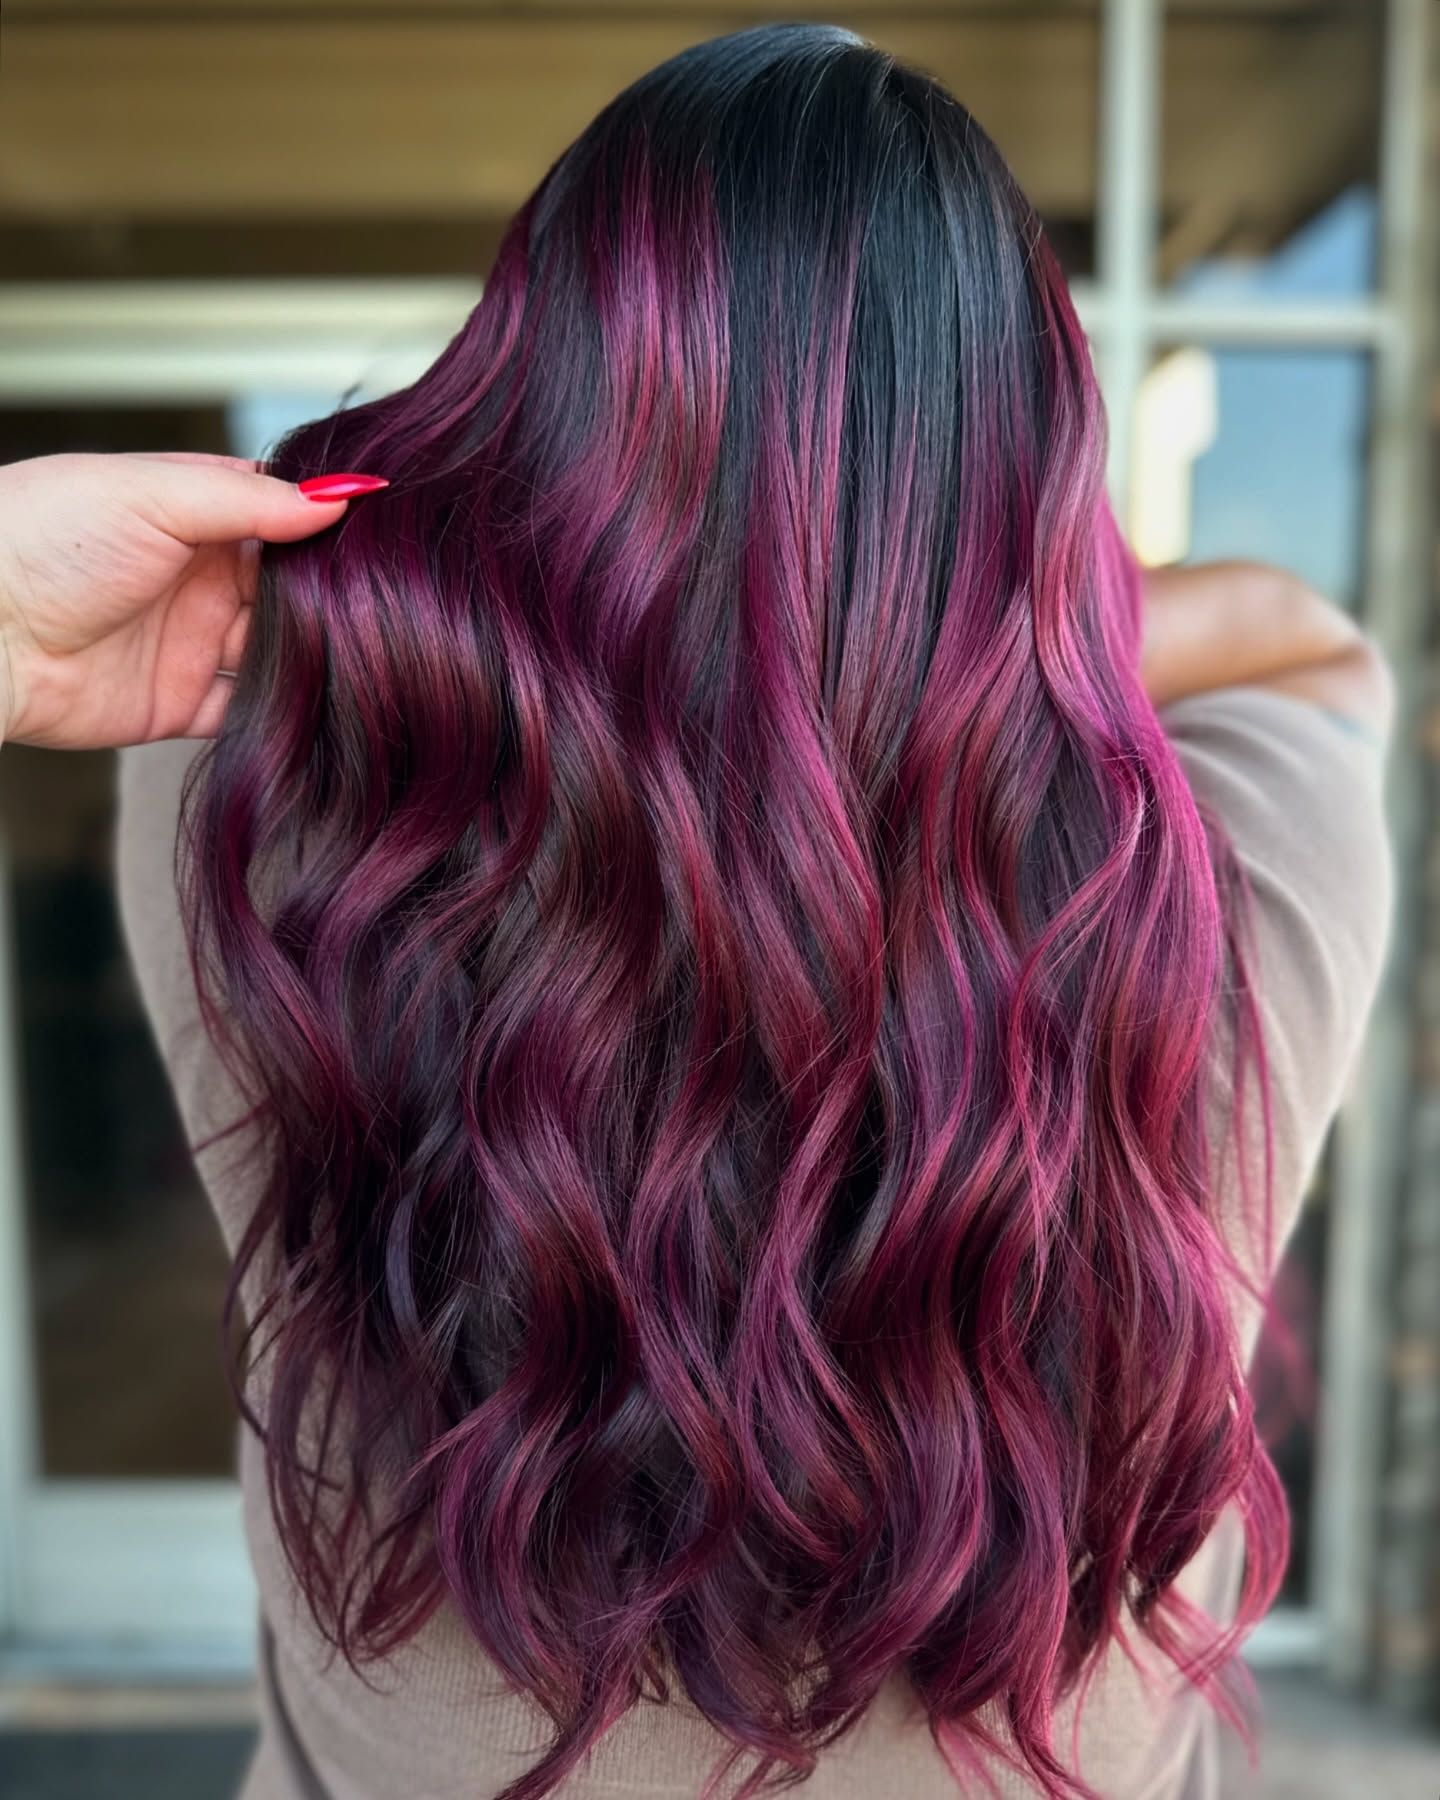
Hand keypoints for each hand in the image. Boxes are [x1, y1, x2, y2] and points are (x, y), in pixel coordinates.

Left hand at [0, 451, 384, 750]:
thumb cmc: (39, 540)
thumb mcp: (154, 494)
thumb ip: (251, 499)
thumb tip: (338, 495)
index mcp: (190, 513)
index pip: (280, 513)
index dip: (325, 522)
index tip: (374, 531)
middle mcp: (196, 578)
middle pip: (291, 589)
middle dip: (328, 596)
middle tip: (372, 602)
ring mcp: (190, 643)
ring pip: (279, 653)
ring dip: (312, 656)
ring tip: (352, 654)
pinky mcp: (177, 705)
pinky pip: (245, 713)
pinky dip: (280, 713)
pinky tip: (312, 701)